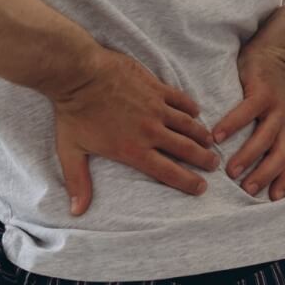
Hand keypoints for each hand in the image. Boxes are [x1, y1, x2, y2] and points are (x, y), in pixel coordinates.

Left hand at [50, 47, 218, 215]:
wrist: (79, 73)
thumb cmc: (73, 112)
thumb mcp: (71, 151)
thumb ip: (78, 181)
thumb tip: (76, 211)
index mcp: (134, 150)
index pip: (168, 172)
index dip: (188, 182)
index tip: (201, 187)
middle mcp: (150, 131)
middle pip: (185, 149)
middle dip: (203, 159)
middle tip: (214, 165)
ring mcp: (155, 107)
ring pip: (187, 124)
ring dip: (201, 134)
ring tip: (210, 141)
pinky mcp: (155, 87)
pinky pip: (179, 99)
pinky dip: (190, 106)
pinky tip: (196, 111)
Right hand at [212, 41, 284, 200]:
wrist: (274, 54)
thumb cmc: (264, 94)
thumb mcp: (269, 120)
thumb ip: (261, 142)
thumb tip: (243, 171)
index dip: (284, 182)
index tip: (271, 200)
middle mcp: (283, 124)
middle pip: (280, 156)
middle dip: (265, 175)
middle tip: (246, 191)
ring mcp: (274, 108)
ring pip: (266, 137)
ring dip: (249, 156)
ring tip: (230, 171)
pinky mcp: (262, 92)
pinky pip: (247, 112)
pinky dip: (232, 125)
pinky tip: (216, 136)